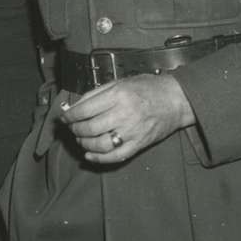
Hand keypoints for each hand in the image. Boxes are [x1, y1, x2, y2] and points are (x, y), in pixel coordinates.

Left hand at [57, 74, 194, 166]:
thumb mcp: (120, 82)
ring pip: (100, 145)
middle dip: (76, 130)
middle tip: (72, 128)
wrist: (176, 99)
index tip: (64, 117)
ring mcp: (133, 132)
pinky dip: (99, 158)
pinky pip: (115, 156)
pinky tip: (90, 155)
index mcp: (118, 95)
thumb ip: (96, 93)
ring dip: (85, 144)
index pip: (85, 109)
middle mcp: (125, 114)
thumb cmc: (148, 88)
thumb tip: (74, 106)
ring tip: (81, 139)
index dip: (70, 116)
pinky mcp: (139, 144)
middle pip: (90, 128)